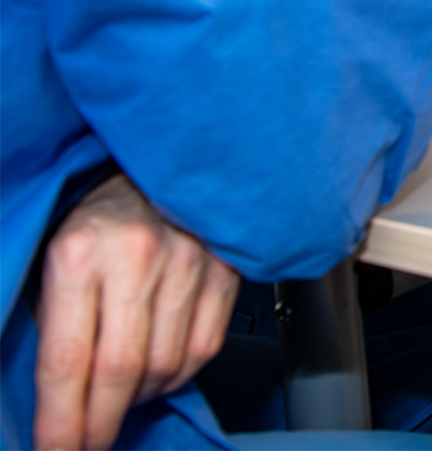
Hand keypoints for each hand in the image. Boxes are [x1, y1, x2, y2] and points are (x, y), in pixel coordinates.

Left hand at [35, 174, 238, 450]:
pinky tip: (158, 370)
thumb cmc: (100, 213)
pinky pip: (203, 348)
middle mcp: (137, 256)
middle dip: (100, 422)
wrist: (163, 161)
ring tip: (121, 395)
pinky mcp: (225, 269)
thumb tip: (64, 392)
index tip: (56, 450)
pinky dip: (178, 374)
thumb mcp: (54, 255)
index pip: (68, 358)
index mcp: (78, 251)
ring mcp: (188, 262)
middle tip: (88, 444)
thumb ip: (59, 318)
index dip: (62, 418)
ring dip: (140, 396)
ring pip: (165, 364)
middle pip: (121, 370)